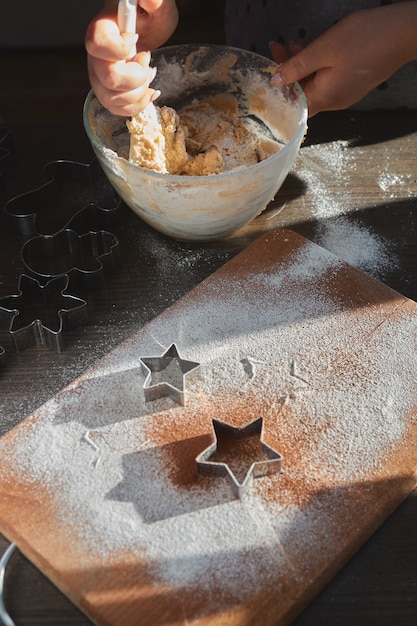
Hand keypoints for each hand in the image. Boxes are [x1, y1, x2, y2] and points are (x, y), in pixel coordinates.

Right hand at [85, 0, 177, 115]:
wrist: (145, 32)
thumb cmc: (148, 18)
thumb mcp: (157, 7)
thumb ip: (154, 2)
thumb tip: (149, 0)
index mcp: (101, 30)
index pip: (97, 44)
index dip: (119, 48)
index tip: (136, 39)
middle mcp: (95, 56)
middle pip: (107, 78)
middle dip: (136, 78)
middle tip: (147, 63)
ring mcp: (100, 76)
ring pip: (112, 99)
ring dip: (138, 94)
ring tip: (148, 76)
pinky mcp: (109, 92)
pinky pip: (117, 109)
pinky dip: (137, 106)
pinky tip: (149, 92)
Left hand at [270, 2, 416, 116]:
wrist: (403, 33)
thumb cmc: (365, 39)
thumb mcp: (323, 49)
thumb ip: (297, 67)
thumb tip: (276, 81)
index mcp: (325, 98)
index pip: (292, 104)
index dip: (277, 89)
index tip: (269, 68)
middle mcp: (335, 102)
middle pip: (302, 94)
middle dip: (287, 72)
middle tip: (277, 49)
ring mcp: (345, 94)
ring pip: (315, 85)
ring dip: (301, 67)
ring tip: (293, 45)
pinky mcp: (353, 84)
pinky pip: (328, 80)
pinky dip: (316, 67)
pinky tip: (314, 50)